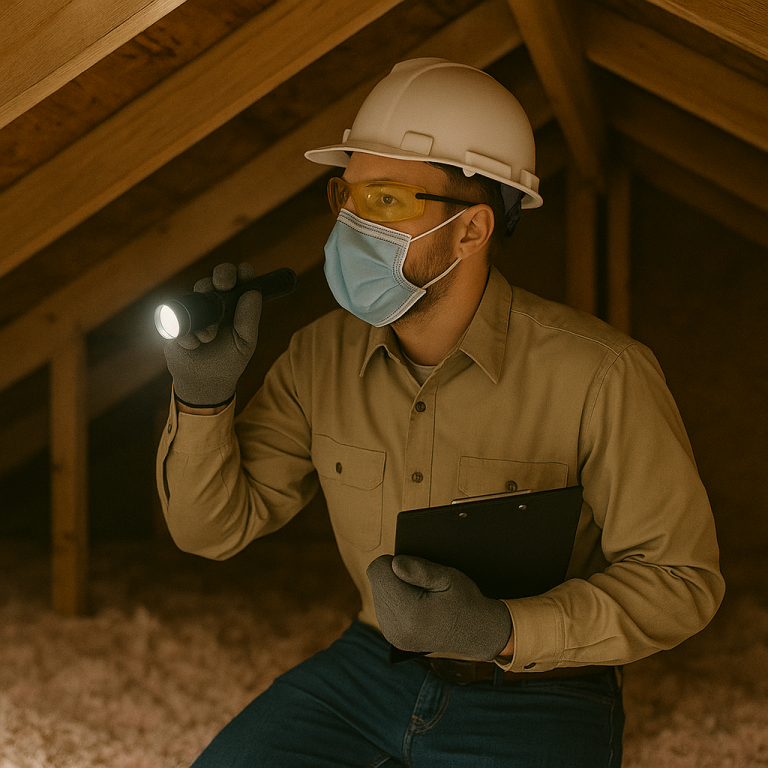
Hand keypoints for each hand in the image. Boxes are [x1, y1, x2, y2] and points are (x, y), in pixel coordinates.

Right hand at [163, 262, 261, 406]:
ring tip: (210, 336)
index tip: (244, 271)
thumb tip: (252, 292)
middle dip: (223, 274)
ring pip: (199, 290)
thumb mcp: (245, 342)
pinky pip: (181, 315)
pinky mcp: (177, 319)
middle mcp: (217, 303)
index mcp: (236, 306)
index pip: (240, 280)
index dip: (242, 272)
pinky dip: (189, 332)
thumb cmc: (229, 360)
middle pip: (218, 277)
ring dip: (206, 310)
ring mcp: (197, 309)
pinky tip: (194, 345)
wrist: (204, 382)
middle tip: (223, 283)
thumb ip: (249, 318)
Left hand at [366, 555, 511, 660]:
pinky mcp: (393, 638)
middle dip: (394, 576)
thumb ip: (420, 569)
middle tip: (423, 585)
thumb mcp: (449, 578)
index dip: (394, 562)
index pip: (377, 571)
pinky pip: (384, 607)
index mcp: (409, 612)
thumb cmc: (465, 601)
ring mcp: (393, 636)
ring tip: (422, 597)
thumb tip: (394, 563)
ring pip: (378, 593)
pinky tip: (417, 606)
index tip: (415, 568)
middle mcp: (395, 628)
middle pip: (376, 581)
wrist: (478, 633)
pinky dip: (397, 601)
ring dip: (395, 589)